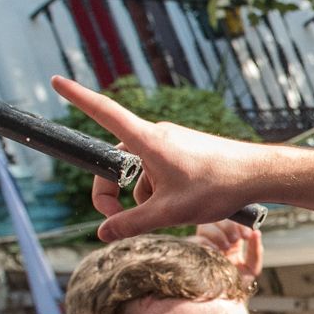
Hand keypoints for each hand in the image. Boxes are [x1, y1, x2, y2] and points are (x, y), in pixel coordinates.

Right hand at [54, 76, 266, 240]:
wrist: (258, 174)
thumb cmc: (217, 187)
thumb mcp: (169, 212)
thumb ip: (131, 223)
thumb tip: (102, 233)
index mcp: (148, 140)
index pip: (104, 112)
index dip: (78, 97)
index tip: (56, 80)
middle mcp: (156, 135)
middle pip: (116, 162)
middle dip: (112, 193)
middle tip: (115, 220)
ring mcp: (170, 142)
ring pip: (140, 173)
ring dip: (144, 197)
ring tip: (172, 210)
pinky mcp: (183, 150)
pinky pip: (158, 172)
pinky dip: (160, 191)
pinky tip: (184, 203)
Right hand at [193, 218, 265, 282]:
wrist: (224, 301)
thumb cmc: (237, 285)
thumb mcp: (252, 268)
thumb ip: (256, 251)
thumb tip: (257, 232)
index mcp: (231, 240)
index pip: (233, 222)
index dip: (241, 225)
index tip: (248, 235)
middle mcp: (216, 240)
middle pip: (218, 220)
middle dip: (229, 226)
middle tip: (237, 239)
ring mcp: (204, 246)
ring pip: (205, 226)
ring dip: (218, 234)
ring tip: (227, 247)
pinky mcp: (194, 253)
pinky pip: (196, 240)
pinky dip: (207, 242)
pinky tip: (216, 251)